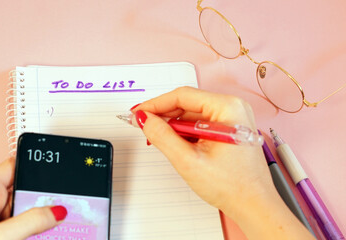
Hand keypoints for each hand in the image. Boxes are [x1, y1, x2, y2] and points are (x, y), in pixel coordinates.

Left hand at [0, 158, 66, 239]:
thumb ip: (30, 222)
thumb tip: (58, 211)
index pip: (14, 167)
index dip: (35, 165)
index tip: (59, 169)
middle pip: (25, 192)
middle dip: (45, 197)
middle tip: (66, 204)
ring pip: (26, 212)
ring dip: (42, 218)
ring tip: (59, 223)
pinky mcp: (0, 235)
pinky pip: (23, 228)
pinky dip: (35, 232)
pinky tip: (49, 234)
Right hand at [131, 87, 313, 239]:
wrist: (253, 206)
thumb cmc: (232, 186)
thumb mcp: (189, 160)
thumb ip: (162, 136)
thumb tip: (145, 119)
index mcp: (228, 108)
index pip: (183, 96)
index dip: (156, 104)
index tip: (138, 113)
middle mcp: (233, 108)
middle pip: (187, 104)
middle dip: (163, 116)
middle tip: (143, 127)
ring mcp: (232, 119)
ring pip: (192, 115)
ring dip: (173, 126)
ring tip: (158, 139)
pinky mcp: (228, 130)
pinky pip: (200, 125)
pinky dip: (185, 133)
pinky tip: (176, 144)